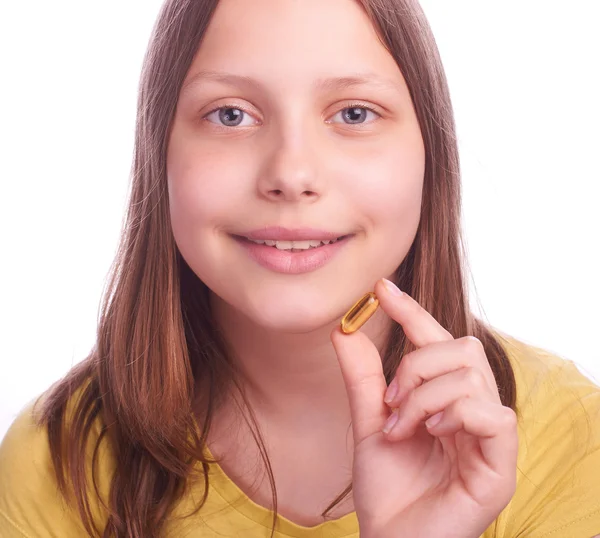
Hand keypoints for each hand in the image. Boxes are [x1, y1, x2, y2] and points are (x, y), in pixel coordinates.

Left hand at [330, 278, 517, 537]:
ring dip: (423, 395)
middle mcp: (472, 411)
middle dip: (417, 364)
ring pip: (470, 375)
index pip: (437, 341)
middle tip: (390, 401)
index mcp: (446, 399)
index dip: (412, 310)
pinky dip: (453, 414)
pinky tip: (431, 433)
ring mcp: (489, 438)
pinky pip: (493, 413)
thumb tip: (344, 328)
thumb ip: (362, 377)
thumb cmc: (386, 488)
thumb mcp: (367, 422)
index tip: (380, 287)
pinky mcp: (501, 466)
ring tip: (401, 427)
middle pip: (462, 347)